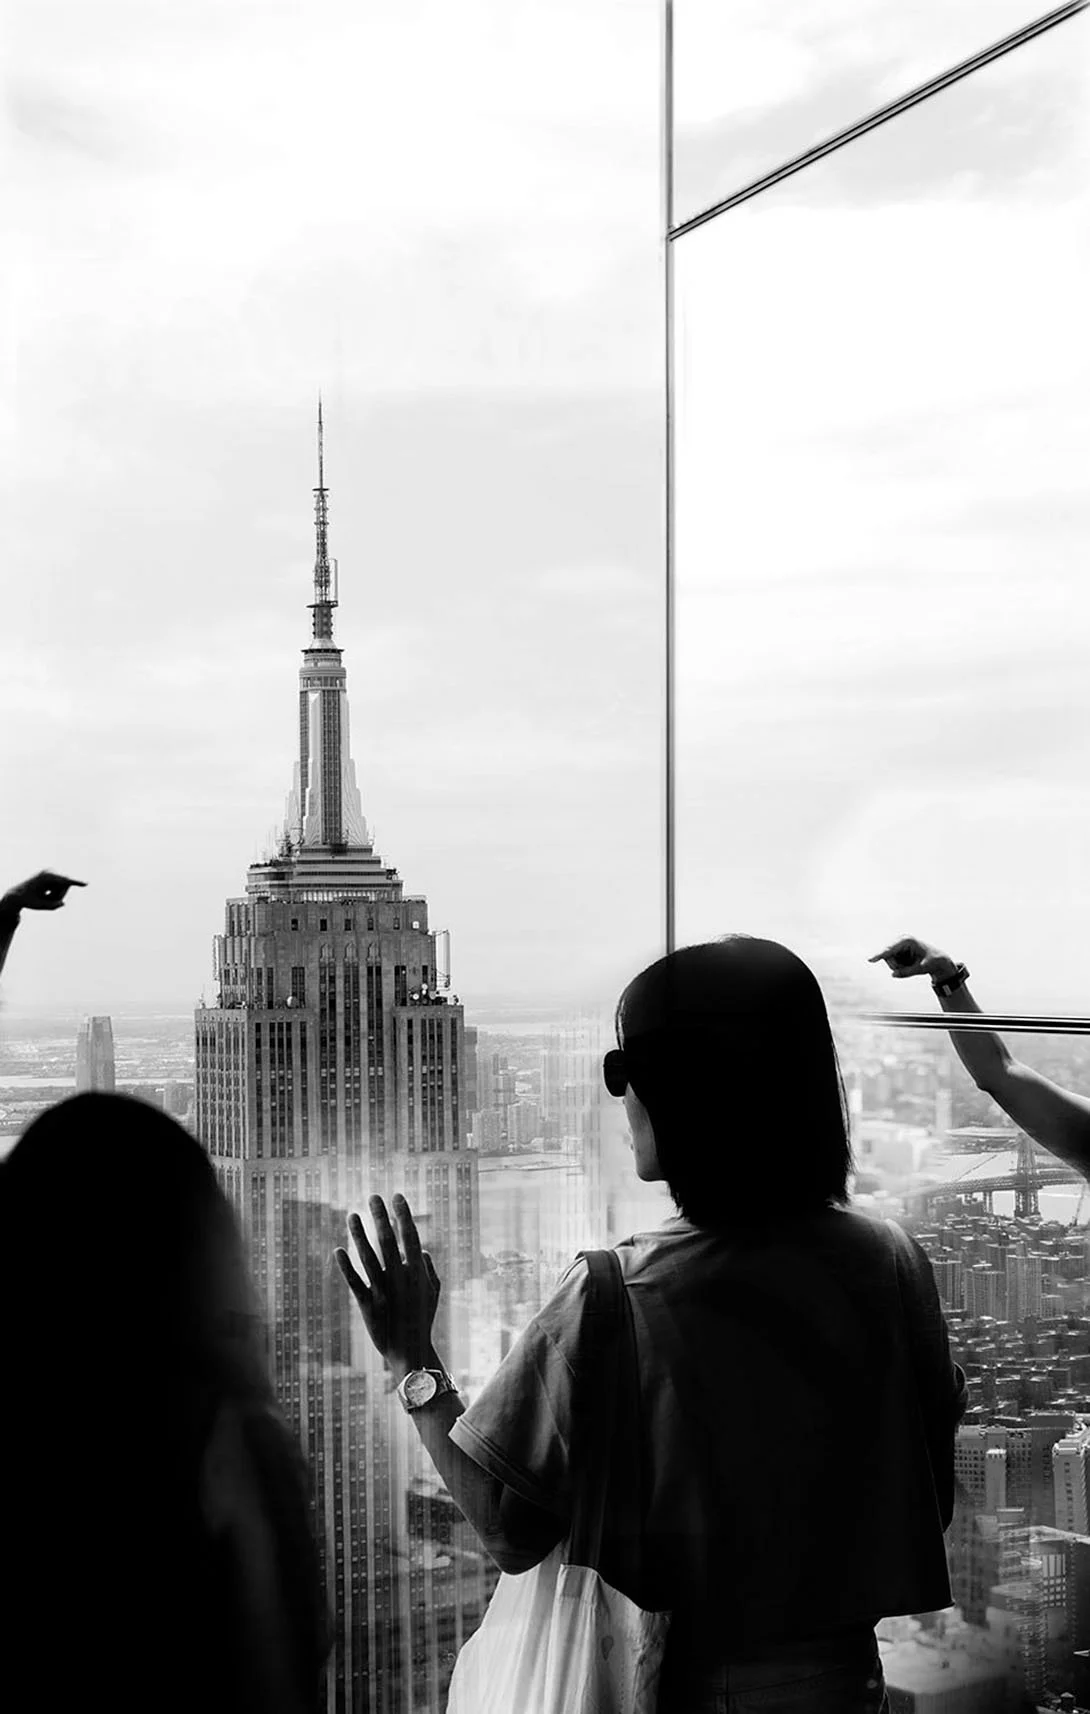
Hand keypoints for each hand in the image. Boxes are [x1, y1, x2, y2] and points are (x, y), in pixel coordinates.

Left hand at [1, 872, 86, 914]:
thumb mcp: (38, 906)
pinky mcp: (55, 877)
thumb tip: (63, 903)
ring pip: (65, 888)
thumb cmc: (27, 900)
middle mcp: (50, 872)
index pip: (64, 881)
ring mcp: (53, 873)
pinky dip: (55, 894)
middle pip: (65, 887)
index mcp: (45, 877)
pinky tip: (45, 893)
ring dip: (56, 896)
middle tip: (45, 899)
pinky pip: (62, 888)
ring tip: (44, 896)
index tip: (87, 883)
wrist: (18, 894)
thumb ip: (51, 906)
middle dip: (58, 896)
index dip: (76, 882)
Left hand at [335, 1195, 440, 1383]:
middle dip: (381, 1217)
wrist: (410, 1352)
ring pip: (370, 1258)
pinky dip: (346, 1266)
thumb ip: (428, 1268)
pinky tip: (338, 1249)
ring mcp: (384, 1292)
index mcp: (418, 1273)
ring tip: (352, 1215)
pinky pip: (355, 1282)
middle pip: (389, 1241)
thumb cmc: (421, 1319)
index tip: (396, 1196)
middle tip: (373, 1196)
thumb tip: (419, 1248)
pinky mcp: (368, 1306)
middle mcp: (401, 1279)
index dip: (403, 1215)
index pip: (410, 1237)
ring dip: (360, 1235)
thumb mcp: (432, 1292)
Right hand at [868, 936, 957, 982]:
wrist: (937, 960)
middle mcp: (900, 940)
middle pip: (888, 957)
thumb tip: (893, 974)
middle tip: (912, 968)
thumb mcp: (922, 969)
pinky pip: (892, 963)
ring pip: (889, 961)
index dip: (879, 955)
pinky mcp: (897, 951)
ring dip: (899, 967)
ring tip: (912, 965)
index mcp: (907, 940)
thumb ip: (908, 972)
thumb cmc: (932, 961)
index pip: (890, 949)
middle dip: (898, 966)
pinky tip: (909, 964)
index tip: (870, 960)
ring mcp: (897, 945)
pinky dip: (900, 967)